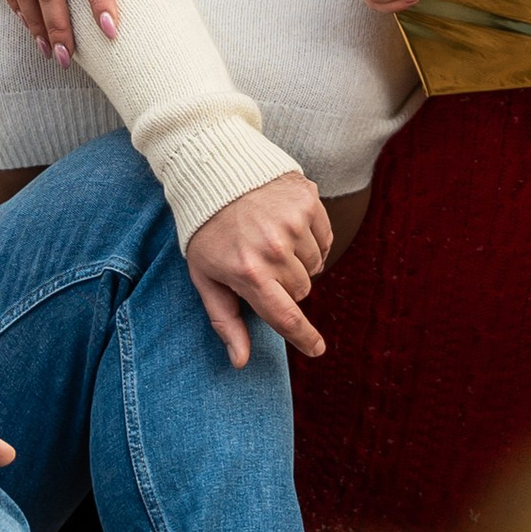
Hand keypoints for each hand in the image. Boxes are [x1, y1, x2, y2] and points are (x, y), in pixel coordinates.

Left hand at [186, 172, 333, 367]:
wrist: (213, 170)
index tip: (317, 349)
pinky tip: (288, 228)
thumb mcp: (205, 276)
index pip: (286, 317)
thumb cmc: (206, 230)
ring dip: (298, 262)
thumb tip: (241, 361)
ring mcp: (294, 223)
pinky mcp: (308, 201)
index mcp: (249, 272)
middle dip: (285, 285)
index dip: (304, 338)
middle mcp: (274, 249)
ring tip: (272, 242)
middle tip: (262, 264)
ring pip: (315, 265)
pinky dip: (311, 240)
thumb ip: (225, 320)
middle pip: (301, 290)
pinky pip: (325, 239)